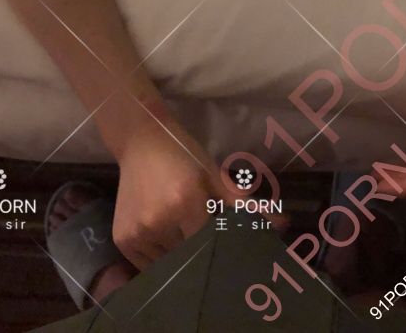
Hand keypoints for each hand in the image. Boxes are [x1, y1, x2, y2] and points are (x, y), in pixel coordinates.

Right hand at [112, 117, 240, 269]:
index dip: (222, 251)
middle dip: (203, 257)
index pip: (211, 246)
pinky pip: (149, 265)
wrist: (141, 140)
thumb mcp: (215, 175)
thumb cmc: (183, 154)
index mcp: (186, 201)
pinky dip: (162, 259)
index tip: (231, 254)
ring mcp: (137, 233)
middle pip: (190, 258)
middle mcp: (158, 221)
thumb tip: (283, 225)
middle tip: (210, 248)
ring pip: (169, 265)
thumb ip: (246, 205)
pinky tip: (167, 238)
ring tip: (185, 237)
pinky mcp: (123, 240)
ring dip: (181, 259)